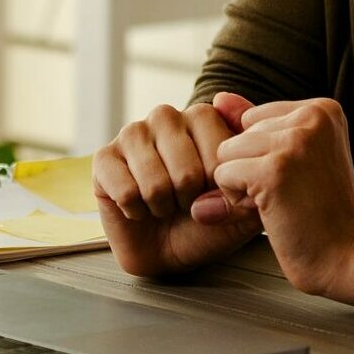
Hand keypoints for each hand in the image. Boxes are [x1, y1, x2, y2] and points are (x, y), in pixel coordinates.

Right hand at [93, 95, 262, 275]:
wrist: (172, 253)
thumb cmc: (208, 222)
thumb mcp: (246, 201)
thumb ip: (249, 155)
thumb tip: (225, 99)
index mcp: (202, 117)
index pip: (219, 144)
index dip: (220, 182)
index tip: (217, 192)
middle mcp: (166, 118)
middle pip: (187, 168)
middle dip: (191, 200)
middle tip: (187, 202)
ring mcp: (132, 135)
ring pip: (155, 183)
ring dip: (164, 208)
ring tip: (164, 205)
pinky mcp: (104, 159)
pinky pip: (126, 191)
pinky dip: (137, 212)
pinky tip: (139, 208)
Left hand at [213, 97, 353, 300]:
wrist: (349, 256)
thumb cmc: (322, 211)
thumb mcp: (294, 157)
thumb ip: (257, 126)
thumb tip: (219, 99)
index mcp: (322, 109)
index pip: (253, 119)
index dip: (264, 156)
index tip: (299, 179)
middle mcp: (312, 116)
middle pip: (239, 134)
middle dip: (252, 169)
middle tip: (293, 195)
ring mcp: (295, 141)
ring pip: (226, 152)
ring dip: (243, 185)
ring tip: (283, 202)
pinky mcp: (274, 169)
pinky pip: (223, 175)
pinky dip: (237, 200)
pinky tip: (272, 211)